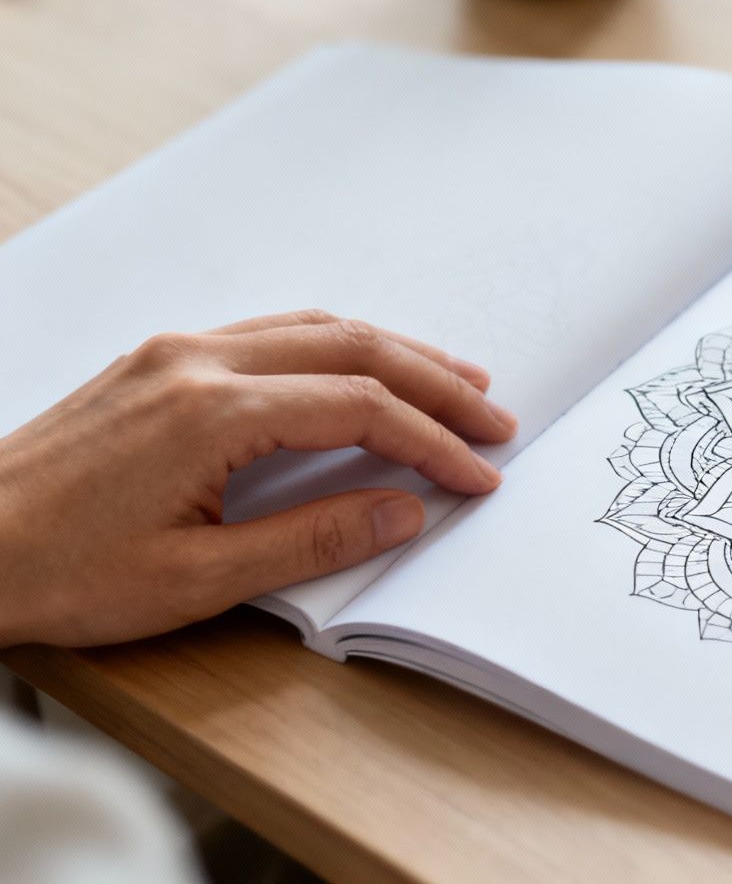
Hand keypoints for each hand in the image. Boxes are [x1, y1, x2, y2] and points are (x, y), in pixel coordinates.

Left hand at [0, 311, 514, 648]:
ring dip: (394, 352)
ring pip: (314, 327)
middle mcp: (196, 360)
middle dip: (435, 384)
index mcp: (211, 411)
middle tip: (496, 419)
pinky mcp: (154, 363)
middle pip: (352, 348)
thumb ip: (313, 538)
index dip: (431, 443)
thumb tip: (405, 510)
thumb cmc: (59, 572)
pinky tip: (362, 369)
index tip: (478, 477)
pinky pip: (271, 332)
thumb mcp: (196, 580)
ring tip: (457, 382)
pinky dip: (337, 346)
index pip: (359, 408)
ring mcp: (172, 352)